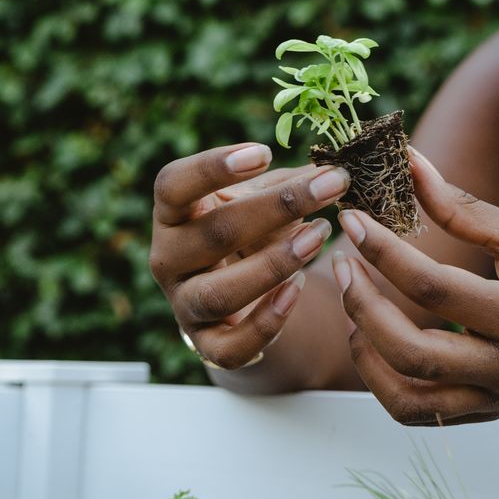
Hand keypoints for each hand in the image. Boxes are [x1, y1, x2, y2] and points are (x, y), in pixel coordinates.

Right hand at [150, 143, 349, 369]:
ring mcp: (184, 304)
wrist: (242, 297)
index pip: (174, 185)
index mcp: (173, 213)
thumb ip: (284, 185)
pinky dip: (267, 321)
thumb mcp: (260, 201)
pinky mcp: (206, 345)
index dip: (213, 167)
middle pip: (214, 233)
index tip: (263, 152)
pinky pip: (231, 346)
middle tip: (330, 186)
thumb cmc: (251, 232)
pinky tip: (298, 288)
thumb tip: (330, 169)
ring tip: (320, 234)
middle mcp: (168, 258)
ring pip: (219, 293)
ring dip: (275, 264)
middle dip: (277, 208)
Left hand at [331, 147, 498, 423]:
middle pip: (412, 354)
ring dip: (367, 355)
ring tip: (352, 306)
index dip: (383, 251)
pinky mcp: (490, 411)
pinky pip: (424, 413)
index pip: (434, 288)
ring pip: (410, 400)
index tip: (352, 220)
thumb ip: (462, 207)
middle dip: (362, 306)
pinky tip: (375, 340)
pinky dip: (387, 382)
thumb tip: (409, 165)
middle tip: (341, 263)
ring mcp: (498, 399)